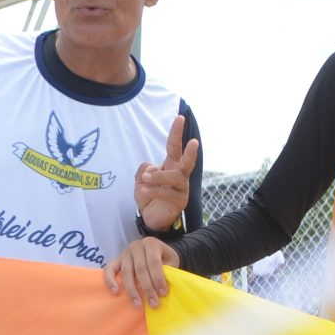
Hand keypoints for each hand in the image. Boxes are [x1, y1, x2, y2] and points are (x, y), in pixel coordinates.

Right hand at [107, 236, 180, 307]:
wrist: (154, 250)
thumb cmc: (164, 257)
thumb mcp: (171, 260)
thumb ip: (168, 270)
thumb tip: (162, 289)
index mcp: (151, 243)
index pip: (154, 262)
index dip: (158, 279)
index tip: (163, 294)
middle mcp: (136, 246)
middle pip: (140, 269)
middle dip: (147, 288)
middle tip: (153, 304)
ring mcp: (124, 253)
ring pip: (127, 273)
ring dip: (132, 291)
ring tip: (138, 304)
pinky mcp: (116, 260)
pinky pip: (109, 270)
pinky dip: (110, 281)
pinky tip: (116, 292)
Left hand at [134, 115, 197, 231]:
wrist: (150, 216)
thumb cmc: (148, 195)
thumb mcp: (140, 178)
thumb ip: (144, 169)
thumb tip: (152, 170)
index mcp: (171, 166)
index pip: (174, 146)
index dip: (176, 132)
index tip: (179, 118)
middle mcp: (179, 175)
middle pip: (187, 162)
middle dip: (191, 151)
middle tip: (194, 142)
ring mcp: (182, 189)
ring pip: (176, 177)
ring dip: (159, 176)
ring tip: (145, 179)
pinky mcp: (179, 202)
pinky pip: (167, 193)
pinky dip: (153, 190)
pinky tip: (143, 191)